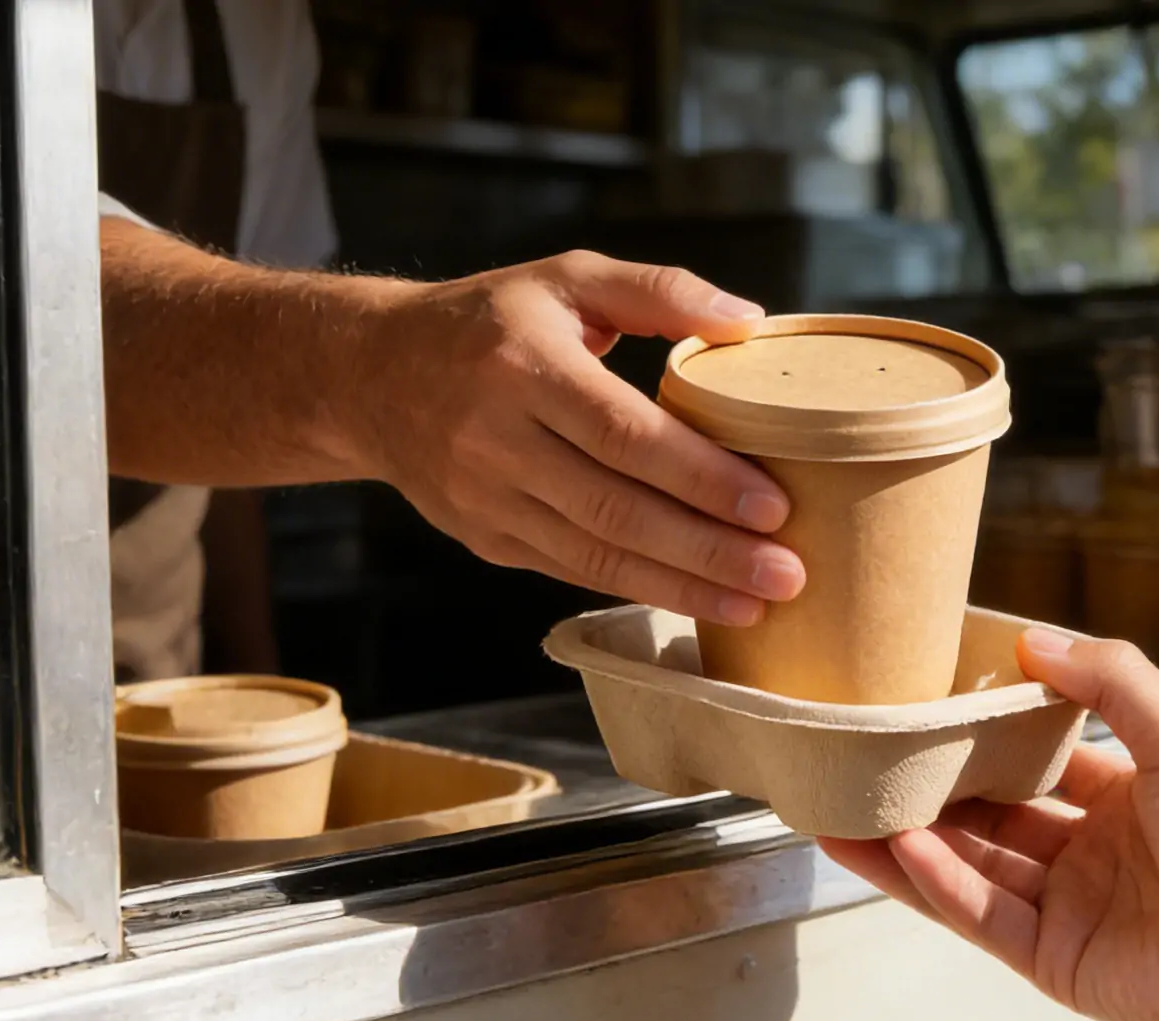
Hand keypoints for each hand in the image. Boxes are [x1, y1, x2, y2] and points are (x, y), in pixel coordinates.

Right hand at [354, 250, 805, 625]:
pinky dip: (636, 589)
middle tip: (787, 574)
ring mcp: (486, 498)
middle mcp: (496, 438)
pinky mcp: (485, 538)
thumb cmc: (490, 321)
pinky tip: (695, 601)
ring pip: (595, 554)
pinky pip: (571, 569)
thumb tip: (749, 319)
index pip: (624, 433)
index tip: (773, 506)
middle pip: (616, 507)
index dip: (699, 476)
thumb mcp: (566, 278)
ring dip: (680, 587)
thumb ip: (659, 291)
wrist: (371, 376)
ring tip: (756, 604)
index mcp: (523, 365)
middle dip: (708, 550)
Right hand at [821, 629, 1158, 1020]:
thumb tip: (1036, 640)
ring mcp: (1070, 909)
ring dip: (912, 835)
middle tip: (875, 750)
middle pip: (993, 812)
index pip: (1042, 756)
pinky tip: (899, 846)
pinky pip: (980, 915)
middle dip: (935, 785)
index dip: (990, 730)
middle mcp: (1095, 853)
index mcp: (1132, 798)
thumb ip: (1111, 680)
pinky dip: (937, 882)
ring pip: (971, 864)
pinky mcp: (1053, 961)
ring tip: (850, 802)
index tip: (935, 697)